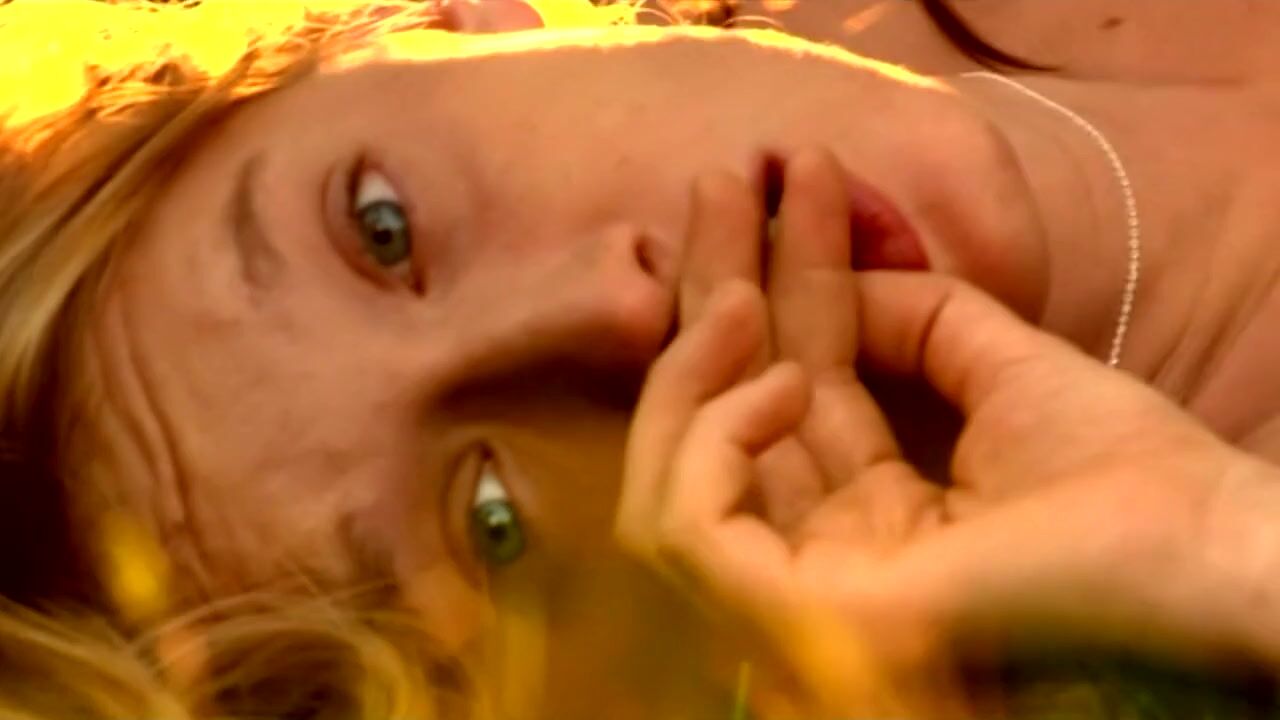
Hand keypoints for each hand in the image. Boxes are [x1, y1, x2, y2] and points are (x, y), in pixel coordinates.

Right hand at [615, 152, 1268, 715]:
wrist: (1213, 553)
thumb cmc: (1137, 480)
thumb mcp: (1010, 369)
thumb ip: (923, 323)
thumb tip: (848, 270)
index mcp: (876, 520)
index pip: (793, 392)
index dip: (782, 282)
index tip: (786, 179)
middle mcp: (827, 561)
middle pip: (723, 424)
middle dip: (713, 295)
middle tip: (722, 183)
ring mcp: (811, 600)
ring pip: (669, 487)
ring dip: (687, 373)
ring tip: (739, 295)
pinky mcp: (811, 620)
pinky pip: (690, 529)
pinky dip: (711, 442)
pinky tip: (779, 380)